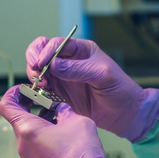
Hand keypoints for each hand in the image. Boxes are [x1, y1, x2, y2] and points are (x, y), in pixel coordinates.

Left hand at [0, 86, 109, 157]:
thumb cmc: (80, 155)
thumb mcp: (77, 120)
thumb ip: (64, 110)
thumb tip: (59, 108)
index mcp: (28, 130)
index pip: (6, 106)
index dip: (13, 93)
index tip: (24, 88)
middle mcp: (23, 145)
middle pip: (18, 119)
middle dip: (31, 106)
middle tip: (47, 100)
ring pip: (28, 133)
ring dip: (40, 121)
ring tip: (59, 116)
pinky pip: (35, 146)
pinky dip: (44, 135)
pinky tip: (62, 133)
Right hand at [26, 37, 158, 141]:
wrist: (125, 114)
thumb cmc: (120, 90)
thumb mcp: (103, 75)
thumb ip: (78, 69)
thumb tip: (53, 65)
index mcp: (81, 50)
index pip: (57, 43)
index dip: (45, 50)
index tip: (41, 63)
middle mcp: (69, 61)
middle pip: (42, 52)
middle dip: (34, 59)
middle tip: (36, 73)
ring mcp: (63, 77)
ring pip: (39, 70)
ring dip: (34, 76)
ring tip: (41, 85)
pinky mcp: (60, 94)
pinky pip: (42, 88)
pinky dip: (37, 90)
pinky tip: (41, 95)